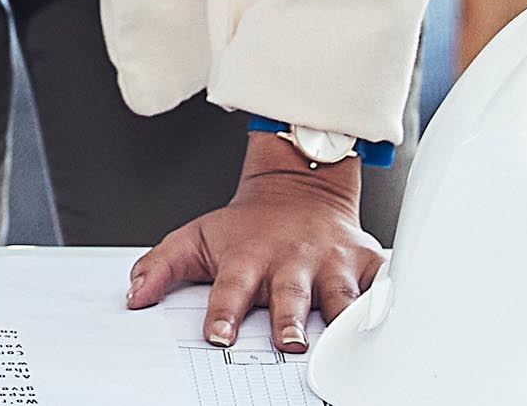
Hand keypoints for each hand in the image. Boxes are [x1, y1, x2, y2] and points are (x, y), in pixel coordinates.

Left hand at [126, 135, 384, 354]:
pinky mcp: (364, 262)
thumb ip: (163, 266)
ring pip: (339, 294)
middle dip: (289, 320)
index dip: (223, 313)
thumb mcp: (198, 236)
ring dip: (339, 316)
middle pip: (289, 296)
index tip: (218, 335)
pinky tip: (393, 313)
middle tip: (289, 342)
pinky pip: (383, 282)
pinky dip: (390, 296)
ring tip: (338, 338)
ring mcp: (331, 263)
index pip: (230, 290)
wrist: (301, 184)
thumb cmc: (249, 224)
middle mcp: (291, 263)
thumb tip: (133, 296)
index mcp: (249, 260)